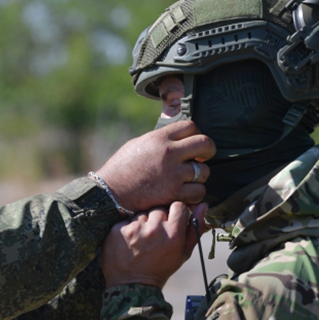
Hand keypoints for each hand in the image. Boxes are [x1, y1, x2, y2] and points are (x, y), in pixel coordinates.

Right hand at [96, 121, 215, 212]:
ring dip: (199, 176)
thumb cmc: (121, 169)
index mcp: (159, 138)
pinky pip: (198, 192)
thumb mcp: (138, 144)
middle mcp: (169, 153)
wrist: (110, 193)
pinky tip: (185, 193)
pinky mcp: (174, 194)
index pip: (191, 126)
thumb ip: (159, 140)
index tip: (192, 143)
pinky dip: (195, 194)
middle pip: (205, 143)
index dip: (196, 133)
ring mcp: (173, 174)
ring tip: (188, 179)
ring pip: (205, 171)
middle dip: (208, 150)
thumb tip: (177, 138)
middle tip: (202, 157)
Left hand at [101, 202, 207, 288]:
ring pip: (142, 213)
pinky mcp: (118, 230)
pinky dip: (128, 229)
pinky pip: (126, 220)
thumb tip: (204, 205)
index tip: (171, 222)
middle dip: (157, 219)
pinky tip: (130, 242)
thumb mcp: (183, 252)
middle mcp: (154, 228)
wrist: (134, 285)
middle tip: (154, 236)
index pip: (178, 206)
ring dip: (142, 223)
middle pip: (159, 208)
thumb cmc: (161, 268)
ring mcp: (135, 228)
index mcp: (173, 233)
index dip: (175, 213)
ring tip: (142, 240)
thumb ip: (194, 227)